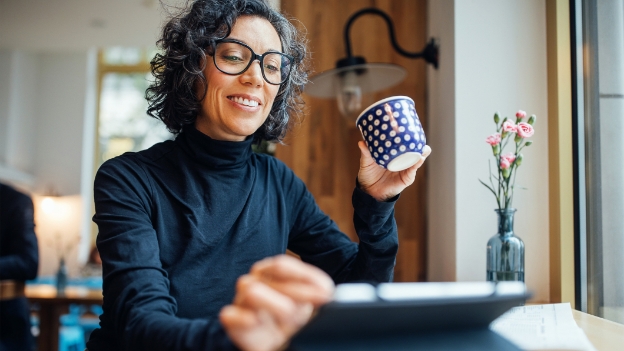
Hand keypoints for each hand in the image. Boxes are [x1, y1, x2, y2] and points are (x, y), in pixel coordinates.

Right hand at [219, 255, 334, 350]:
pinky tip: (257, 321)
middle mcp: (253, 282)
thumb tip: (326, 291)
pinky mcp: (234, 324)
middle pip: (269, 276)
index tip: (325, 293)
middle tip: (313, 307)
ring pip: (251, 290)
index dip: (304, 277)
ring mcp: (241, 302)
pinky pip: (229, 315)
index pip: (281, 265)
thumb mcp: (311, 300)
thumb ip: (319, 290)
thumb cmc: (293, 317)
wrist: (278, 343)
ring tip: (290, 318)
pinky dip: (243, 318)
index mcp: (270, 272)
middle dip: (297, 292)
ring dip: (275, 304)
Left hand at [357, 141, 431, 201]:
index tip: (412, 128)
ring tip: (423, 148)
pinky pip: (413, 170)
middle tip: (419, 137)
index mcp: (394, 154)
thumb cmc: (369, 174)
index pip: (404, 144)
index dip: (410, 137)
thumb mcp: (367, 162)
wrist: (369, 191)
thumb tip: (362, 142)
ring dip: (422, 153)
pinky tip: (418, 159)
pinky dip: (416, 164)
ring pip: (417, 159)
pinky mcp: (407, 178)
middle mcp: (402, 160)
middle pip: (415, 150)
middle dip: (419, 143)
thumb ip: (366, 153)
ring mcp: (406, 169)